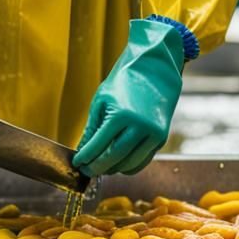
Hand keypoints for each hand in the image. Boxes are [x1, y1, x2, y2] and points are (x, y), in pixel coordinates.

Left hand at [73, 19, 184, 176]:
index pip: (98, 146)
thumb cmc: (124, 81)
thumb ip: (92, 128)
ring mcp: (152, 134)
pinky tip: (118, 164)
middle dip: (97, 167)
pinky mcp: (161, 137)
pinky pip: (143, 160)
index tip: (77, 164)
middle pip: (114, 158)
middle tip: (86, 170)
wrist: (155, 68)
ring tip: (100, 167)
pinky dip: (129, 166)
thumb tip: (82, 151)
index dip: (85, 158)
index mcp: (120, 115)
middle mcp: (138, 126)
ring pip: (129, 164)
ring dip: (112, 169)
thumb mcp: (101, 99)